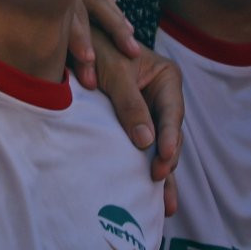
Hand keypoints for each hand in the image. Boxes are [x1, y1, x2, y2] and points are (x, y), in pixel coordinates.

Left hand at [70, 0, 182, 216]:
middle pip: (170, 136)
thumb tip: (146, 142)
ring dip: (162, 175)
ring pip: (160, 147)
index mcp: (167, 79)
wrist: (78, 43)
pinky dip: (147, 169)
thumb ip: (130, 105)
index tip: (162, 161)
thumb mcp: (115, 74)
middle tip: (160, 188)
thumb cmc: (98, 50)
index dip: (169, 139)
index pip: (172, 114)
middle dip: (167, 163)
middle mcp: (163, 98)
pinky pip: (145, 149)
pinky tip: (151, 197)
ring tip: (166, 207)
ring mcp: (151, 113)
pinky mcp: (136, 124)